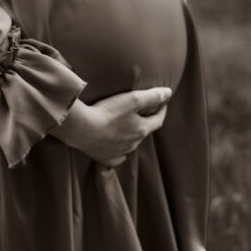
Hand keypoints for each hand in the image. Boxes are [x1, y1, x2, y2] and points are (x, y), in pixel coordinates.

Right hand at [51, 87, 173, 165]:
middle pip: (143, 132)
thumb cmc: (108, 112)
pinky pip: (117, 156)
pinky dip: (119, 150)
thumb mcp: (132, 99)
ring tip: (126, 124)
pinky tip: (115, 145)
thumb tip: (168, 92)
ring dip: (131, 134)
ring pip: (130, 144)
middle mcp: (133, 144)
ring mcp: (119, 152)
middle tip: (142, 112)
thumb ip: (152, 96)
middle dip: (145, 122)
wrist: (82, 129)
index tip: (162, 103)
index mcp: (141, 130)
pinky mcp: (106, 158)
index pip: (158, 120)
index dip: (162, 110)